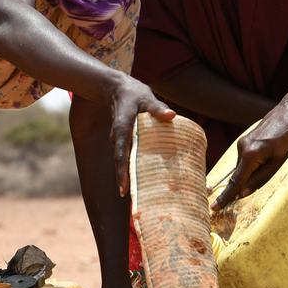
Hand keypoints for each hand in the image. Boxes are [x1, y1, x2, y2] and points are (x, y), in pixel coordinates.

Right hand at [107, 74, 175, 196]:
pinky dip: (131, 167)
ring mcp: (119, 140)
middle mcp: (117, 137)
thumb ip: (157, 108)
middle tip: (132, 199)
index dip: (122, 171)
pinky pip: (127, 155)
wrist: (115, 88)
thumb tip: (172, 115)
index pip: (121, 153)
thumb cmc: (133, 93)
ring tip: (137, 194)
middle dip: (125, 181)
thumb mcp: (146, 97)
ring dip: (128, 176)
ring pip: (123, 161)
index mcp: (122, 129)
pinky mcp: (124, 140)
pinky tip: (141, 177)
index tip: (123, 188)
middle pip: (120, 163)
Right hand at [211, 98, 287, 210]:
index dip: (225, 197)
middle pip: (239, 174)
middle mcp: (242, 146)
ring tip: (273, 163)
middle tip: (257, 189)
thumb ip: (261, 178)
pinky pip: (247, 157)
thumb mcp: (280, 162)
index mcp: (250, 154)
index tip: (214, 208)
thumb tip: (244, 193)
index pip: (235, 181)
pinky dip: (253, 164)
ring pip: (244, 166)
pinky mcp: (248, 137)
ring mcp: (243, 140)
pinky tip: (269, 156)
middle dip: (244, 185)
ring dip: (252, 172)